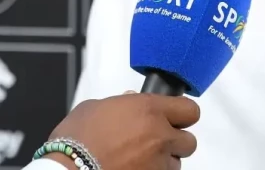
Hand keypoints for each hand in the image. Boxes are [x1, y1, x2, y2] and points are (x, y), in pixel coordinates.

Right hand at [44, 92, 199, 169]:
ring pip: (175, 164)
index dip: (181, 115)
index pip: (189, 110)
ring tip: (138, 161)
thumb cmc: (74, 141)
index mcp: (148, 109)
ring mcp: (158, 163)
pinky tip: (132, 169)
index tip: (173, 118)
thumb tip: (130, 101)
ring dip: (162, 162)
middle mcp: (159, 136)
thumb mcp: (94, 108)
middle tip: (154, 142)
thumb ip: (120, 102)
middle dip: (174, 142)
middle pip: (188, 141)